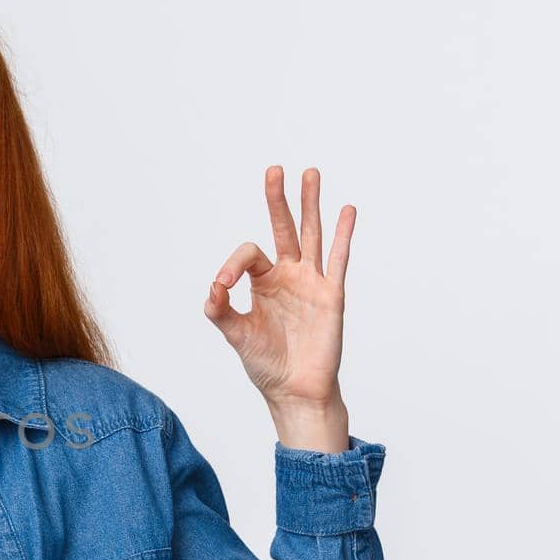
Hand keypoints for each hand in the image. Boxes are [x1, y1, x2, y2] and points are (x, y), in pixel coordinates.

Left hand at [205, 166, 355, 412]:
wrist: (294, 390)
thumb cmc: (266, 363)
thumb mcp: (236, 335)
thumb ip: (221, 310)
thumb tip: (212, 287)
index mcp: (264, 283)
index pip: (249, 255)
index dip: (232, 264)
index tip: (222, 285)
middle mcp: (288, 276)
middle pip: (284, 229)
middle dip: (278, 200)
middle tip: (274, 169)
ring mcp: (312, 283)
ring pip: (312, 235)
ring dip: (310, 205)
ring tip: (310, 173)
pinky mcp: (331, 295)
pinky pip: (338, 259)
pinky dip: (342, 235)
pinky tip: (346, 209)